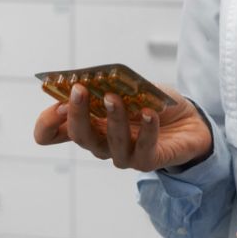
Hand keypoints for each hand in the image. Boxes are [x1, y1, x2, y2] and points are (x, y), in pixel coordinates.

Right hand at [33, 83, 212, 172]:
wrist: (189, 120)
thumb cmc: (151, 103)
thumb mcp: (128, 87)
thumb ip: (109, 84)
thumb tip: (91, 77)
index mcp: (90, 124)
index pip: (53, 133)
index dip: (47, 123)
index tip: (55, 104)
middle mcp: (102, 142)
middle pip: (80, 137)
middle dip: (77, 114)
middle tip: (79, 90)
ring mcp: (124, 154)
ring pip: (110, 144)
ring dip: (111, 119)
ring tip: (114, 97)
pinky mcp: (149, 160)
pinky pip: (144, 150)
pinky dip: (146, 131)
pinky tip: (149, 114)